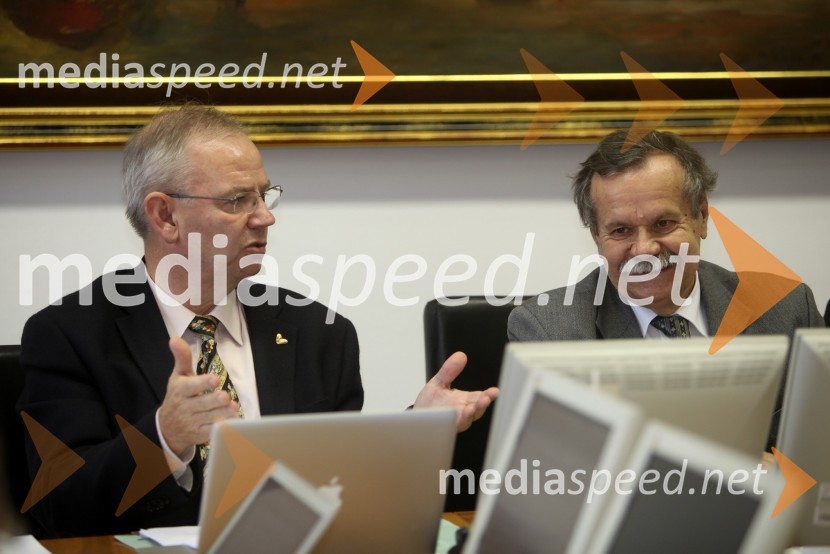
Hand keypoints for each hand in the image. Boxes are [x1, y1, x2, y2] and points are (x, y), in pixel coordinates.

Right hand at [157, 337, 239, 456]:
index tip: (214, 379)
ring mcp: (192, 422)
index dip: (202, 383)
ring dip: (222, 414)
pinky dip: (222, 429)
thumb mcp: (178, 376)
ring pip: (208, 418)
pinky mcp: (199, 434)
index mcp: (180, 390)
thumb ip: (182, 358)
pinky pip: (211, 432)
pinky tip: (233, 424)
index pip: (190, 387)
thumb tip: (174, 338)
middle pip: (201, 404)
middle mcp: (185, 407)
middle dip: (214, 401)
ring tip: (234, 408)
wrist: (167, 427)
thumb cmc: (178, 396)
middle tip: (226, 397)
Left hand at [414, 352, 499, 431]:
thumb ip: (449, 371)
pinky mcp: (445, 427)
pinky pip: (452, 425)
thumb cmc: (429, 404)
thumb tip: (460, 355)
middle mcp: (462, 411)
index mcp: (463, 400)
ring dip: (471, 414)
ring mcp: (454, 420)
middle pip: (477, 409)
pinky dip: (456, 421)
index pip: (479, 397)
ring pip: (467, 419)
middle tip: (486, 399)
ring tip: (472, 408)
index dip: (488, 395)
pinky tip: (457, 415)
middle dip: (482, 404)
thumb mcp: (439, 382)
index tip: (494, 391)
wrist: (416, 418)